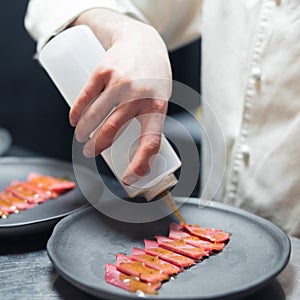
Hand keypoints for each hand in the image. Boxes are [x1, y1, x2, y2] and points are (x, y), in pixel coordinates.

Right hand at [69, 9, 171, 184]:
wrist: (143, 41)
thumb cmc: (153, 77)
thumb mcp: (160, 99)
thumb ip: (149, 123)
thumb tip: (143, 155)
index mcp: (158, 107)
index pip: (151, 141)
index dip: (139, 164)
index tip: (128, 178)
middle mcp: (139, 95)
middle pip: (112, 130)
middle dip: (96, 147)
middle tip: (89, 152)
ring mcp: (120, 81)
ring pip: (95, 116)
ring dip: (84, 132)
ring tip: (81, 137)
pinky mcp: (103, 70)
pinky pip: (85, 97)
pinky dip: (76, 112)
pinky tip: (74, 120)